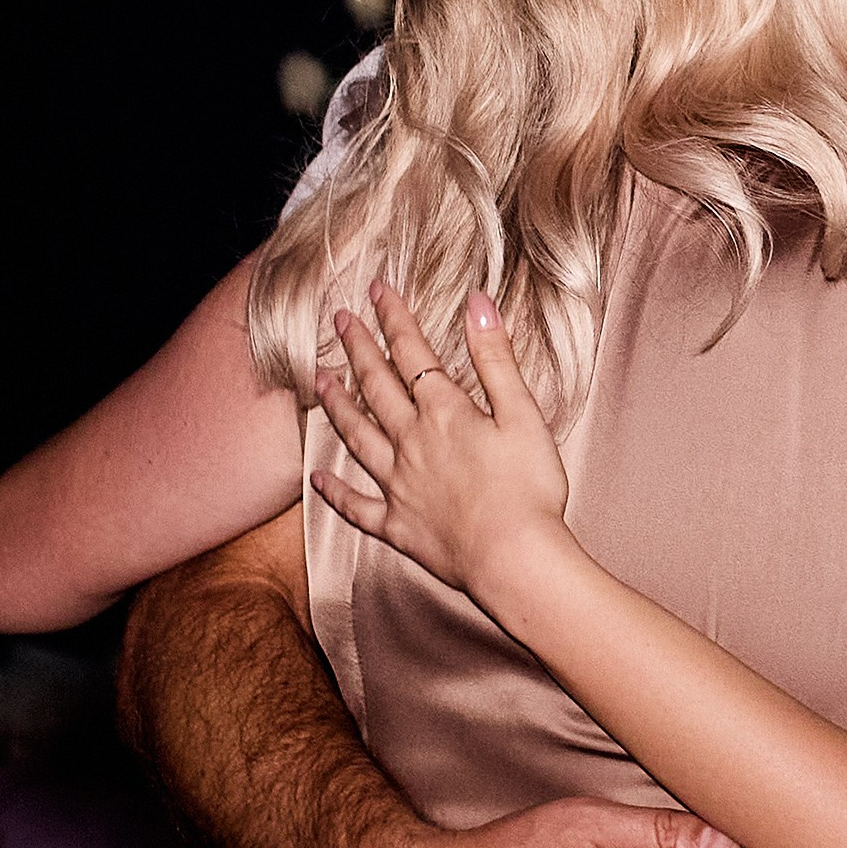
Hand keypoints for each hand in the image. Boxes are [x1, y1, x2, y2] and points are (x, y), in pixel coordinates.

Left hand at [314, 285, 564, 605]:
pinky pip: (357, 507)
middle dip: (357, 349)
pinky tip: (317, 480)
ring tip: (319, 380)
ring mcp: (399, 485)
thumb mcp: (523, 414)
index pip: (413, 353)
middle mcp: (411, 443)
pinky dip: (335, 493)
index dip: (394, 318)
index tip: (376, 289)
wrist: (514, 558)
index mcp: (444, 413)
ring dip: (337, 405)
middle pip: (376, 387)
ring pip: (357, 437)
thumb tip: (477, 303)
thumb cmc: (529, 488)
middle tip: (338, 320)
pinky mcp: (398, 526)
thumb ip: (495, 358)